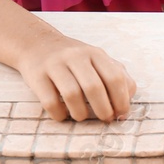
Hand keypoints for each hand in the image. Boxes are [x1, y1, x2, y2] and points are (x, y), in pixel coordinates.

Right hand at [16, 34, 136, 121]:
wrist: (37, 44)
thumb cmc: (74, 59)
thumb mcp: (98, 60)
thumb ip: (117, 76)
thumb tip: (126, 105)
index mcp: (95, 53)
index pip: (114, 77)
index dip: (121, 99)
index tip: (121, 114)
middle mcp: (75, 56)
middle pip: (94, 87)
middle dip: (103, 109)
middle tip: (105, 119)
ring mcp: (54, 65)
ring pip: (72, 94)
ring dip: (81, 113)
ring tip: (82, 117)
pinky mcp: (36, 76)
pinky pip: (49, 101)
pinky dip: (60, 114)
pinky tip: (63, 115)